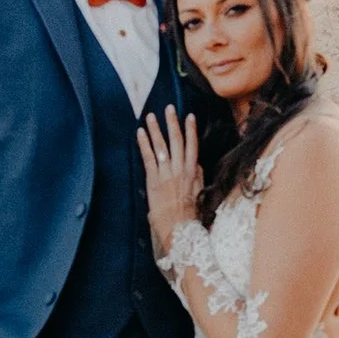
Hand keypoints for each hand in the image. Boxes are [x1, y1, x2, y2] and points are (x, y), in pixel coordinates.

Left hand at [138, 107, 203, 252]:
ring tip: (151, 116)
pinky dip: (144, 144)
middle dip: (173, 123)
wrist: (180, 229)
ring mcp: (167, 174)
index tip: (190, 116)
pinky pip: (148, 157)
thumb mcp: (199, 193)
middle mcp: (180, 170)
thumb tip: (195, 164)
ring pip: (162, 146)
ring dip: (156, 129)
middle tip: (169, 108)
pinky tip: (140, 132)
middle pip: (177, 141)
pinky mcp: (154, 180)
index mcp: (192, 172)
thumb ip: (197, 176)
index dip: (191, 130)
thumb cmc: (190, 215)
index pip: (192, 146)